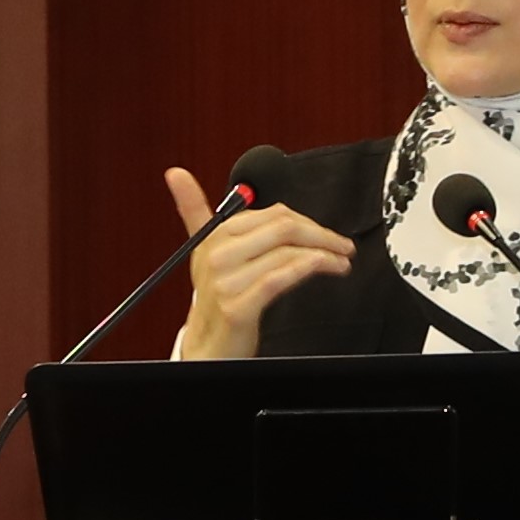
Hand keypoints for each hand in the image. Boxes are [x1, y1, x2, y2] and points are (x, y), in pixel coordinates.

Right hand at [167, 165, 353, 359]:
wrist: (207, 346)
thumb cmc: (214, 298)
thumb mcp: (204, 251)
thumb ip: (195, 210)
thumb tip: (176, 174)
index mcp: (214, 236)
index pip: (272, 214)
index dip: (307, 221)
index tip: (326, 232)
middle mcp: (218, 255)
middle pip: (283, 228)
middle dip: (321, 234)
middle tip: (343, 245)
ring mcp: (226, 281)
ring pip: (286, 252)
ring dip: (324, 254)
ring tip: (341, 261)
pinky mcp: (238, 307)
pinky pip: (279, 278)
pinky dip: (308, 268)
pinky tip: (325, 267)